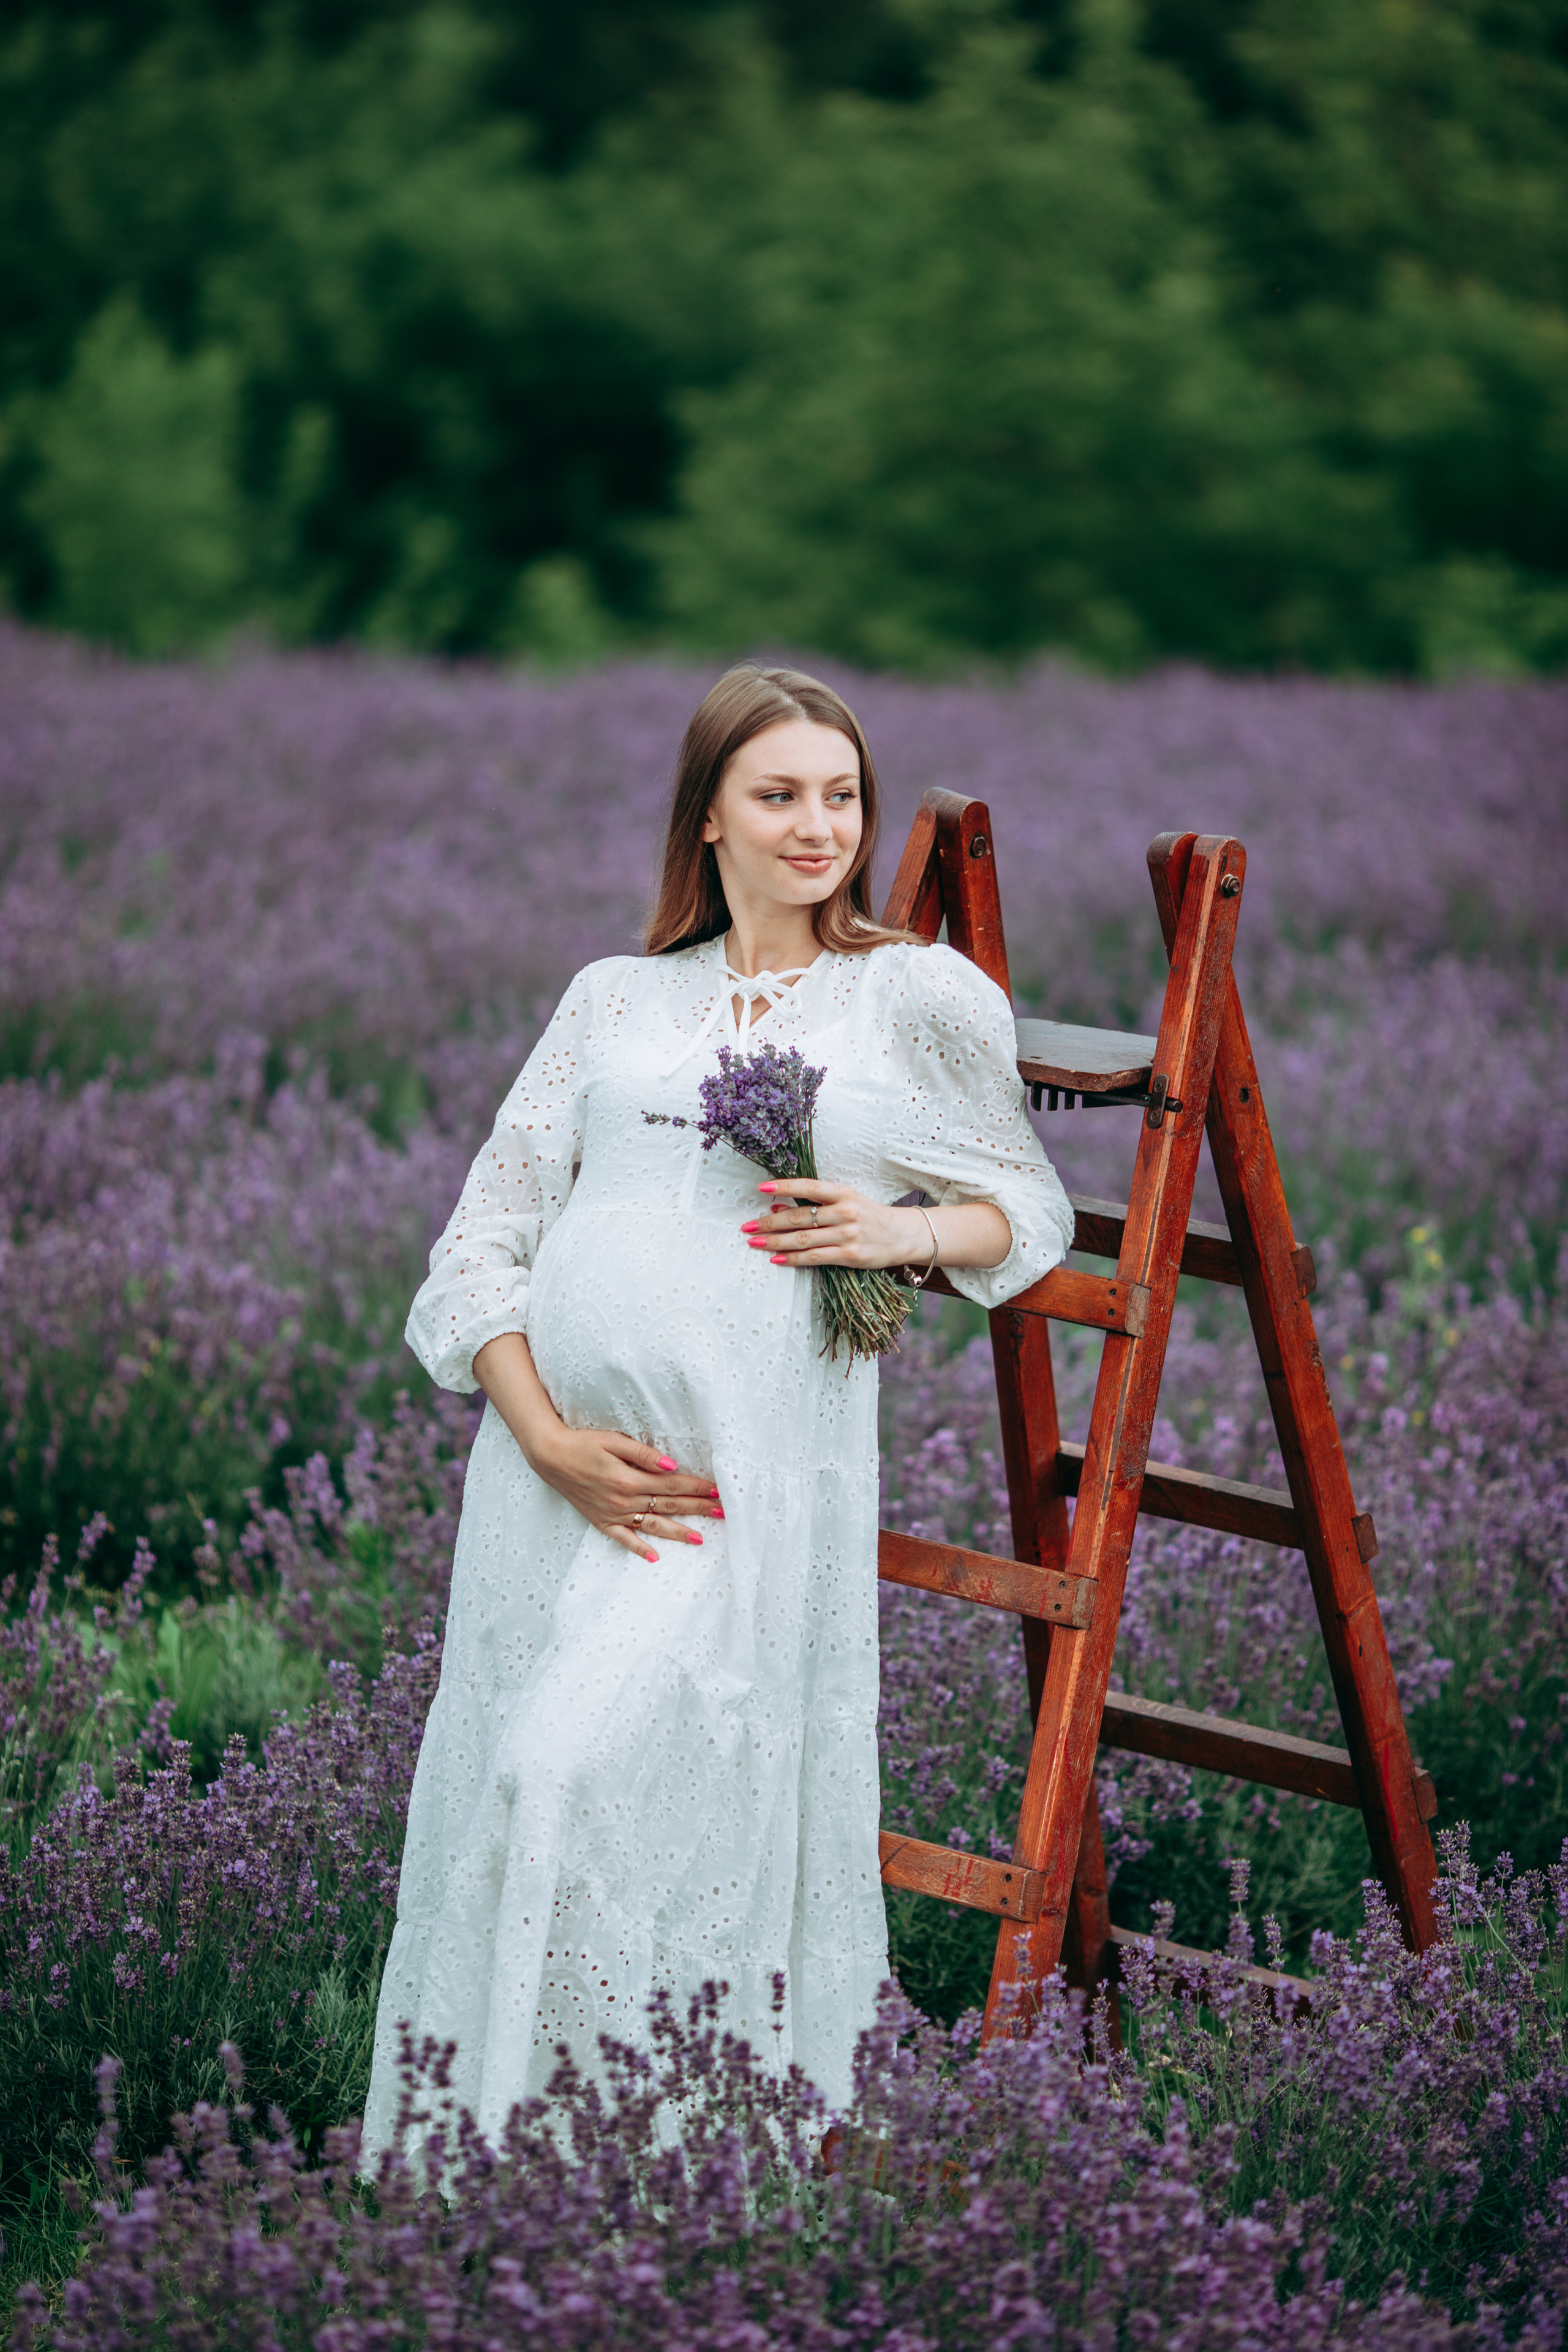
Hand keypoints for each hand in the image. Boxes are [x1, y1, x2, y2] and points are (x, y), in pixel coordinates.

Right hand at [528, 1423, 722, 1563]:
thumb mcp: (614, 1441)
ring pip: (652, 1526)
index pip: (672, 1485)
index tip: (717, 1491)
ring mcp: (613, 1514)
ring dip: (678, 1532)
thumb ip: (644, 1455)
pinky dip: (639, 1549)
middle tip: (722, 1514)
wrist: (550, 1456)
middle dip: (697, 1509)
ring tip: (700, 1539)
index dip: (696, 1487)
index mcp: (630, 1479)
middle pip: (669, 1506)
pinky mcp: (601, 1521)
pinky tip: (655, 1558)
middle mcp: (624, 1500)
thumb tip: (672, 1466)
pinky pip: (623, 1539)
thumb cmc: (583, 1443)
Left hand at [742, 1179, 931, 1271]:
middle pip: (800, 1217)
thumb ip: (814, 1205)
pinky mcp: (850, 1255)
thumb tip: (775, 1208)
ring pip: (803, 1239)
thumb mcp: (846, 1202)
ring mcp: (848, 1235)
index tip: (760, 1188)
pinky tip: (776, 1258)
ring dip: (775, 1242)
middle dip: (770, 1222)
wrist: (901, 1235)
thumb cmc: (868, 1215)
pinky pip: (815, 1258)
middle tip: (747, 1226)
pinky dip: (793, 1259)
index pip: (809, 1187)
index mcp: (844, 1193)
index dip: (784, 1186)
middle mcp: (846, 1212)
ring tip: (754, 1242)